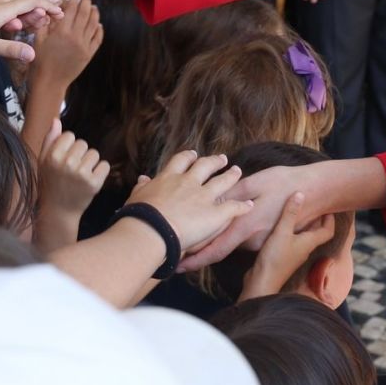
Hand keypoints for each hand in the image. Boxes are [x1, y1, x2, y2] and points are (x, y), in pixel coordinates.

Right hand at [31, 0, 102, 89]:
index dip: (74, 0)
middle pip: (85, 13)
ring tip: (93, 7)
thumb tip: (51, 9)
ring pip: (94, 24)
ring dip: (95, 13)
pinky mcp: (89, 54)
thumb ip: (45, 23)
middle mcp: (75, 37)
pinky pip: (97, 38)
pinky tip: (98, 25)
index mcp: (61, 32)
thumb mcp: (38, 40)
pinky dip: (99, 30)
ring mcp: (84, 46)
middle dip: (86, 2)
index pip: (71, 9)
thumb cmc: (40, 61)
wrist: (49, 82)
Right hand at [39, 120, 109, 216]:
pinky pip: (104, 165)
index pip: (70, 135)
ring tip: (80, 175)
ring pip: (94, 154)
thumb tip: (56, 120)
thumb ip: (49, 140)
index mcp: (53, 156)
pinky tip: (90, 180)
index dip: (68, 146)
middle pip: (83, 143)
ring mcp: (81, 174)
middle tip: (72, 169)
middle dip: (80, 154)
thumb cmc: (50, 184)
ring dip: (90, 163)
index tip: (63, 159)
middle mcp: (67, 163)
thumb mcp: (43, 162)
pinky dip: (100, 172)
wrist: (58, 212)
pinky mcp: (94, 183)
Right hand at [128, 151, 253, 253]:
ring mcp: (204, 196)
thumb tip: (143, 179)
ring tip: (238, 171)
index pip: (181, 161)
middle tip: (223, 159)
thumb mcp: (136, 196)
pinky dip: (242, 206)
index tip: (194, 155)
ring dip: (231, 176)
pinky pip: (233, 207)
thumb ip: (142, 187)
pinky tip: (249, 205)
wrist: (152, 230)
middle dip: (215, 161)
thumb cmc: (139, 215)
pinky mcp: (216, 213)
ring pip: (222, 181)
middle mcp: (189, 182)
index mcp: (169, 177)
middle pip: (205, 166)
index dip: (189, 157)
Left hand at [178, 164, 305, 270]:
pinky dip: (229, 232)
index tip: (178, 265)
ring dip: (215, 236)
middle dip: (200, 245)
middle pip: (220, 245)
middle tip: (177, 243)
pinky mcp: (266, 239)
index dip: (196, 260)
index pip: (216, 249)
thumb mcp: (255, 182)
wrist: (316, 191)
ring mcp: (260, 242)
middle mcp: (252, 239)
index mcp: (247, 226)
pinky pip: (242, 238)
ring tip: (194, 225)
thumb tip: (211, 199)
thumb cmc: (285, 182)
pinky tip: (222, 220)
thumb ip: (232, 194)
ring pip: (231, 240)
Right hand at [240, 193, 334, 299]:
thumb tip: (300, 193)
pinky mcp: (283, 255)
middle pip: (317, 232)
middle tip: (314, 202)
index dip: (330, 217)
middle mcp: (305, 248)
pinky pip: (292, 239)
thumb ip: (290, 213)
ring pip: (304, 235)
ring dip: (304, 222)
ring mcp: (294, 253)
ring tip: (298, 208)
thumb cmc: (275, 257)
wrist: (262, 282)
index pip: (328, 230)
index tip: (328, 204)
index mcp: (309, 242)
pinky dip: (292, 229)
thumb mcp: (282, 231)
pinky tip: (282, 222)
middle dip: (317, 217)